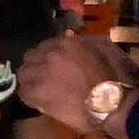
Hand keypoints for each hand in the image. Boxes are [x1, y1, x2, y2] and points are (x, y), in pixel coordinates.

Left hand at [19, 34, 135, 134]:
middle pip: (31, 57)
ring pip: (24, 73)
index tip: (52, 65)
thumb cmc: (115, 78)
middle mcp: (51, 54)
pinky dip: (29, 96)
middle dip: (36, 66)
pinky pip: (23, 92)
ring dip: (30, 80)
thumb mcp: (106, 49)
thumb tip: (69, 34)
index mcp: (67, 42)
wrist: (112, 104)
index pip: (46, 45)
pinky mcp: (38, 92)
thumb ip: (86, 40)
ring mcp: (42, 72)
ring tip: (40, 90)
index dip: (47, 56)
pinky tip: (39, 101)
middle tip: (44, 78)